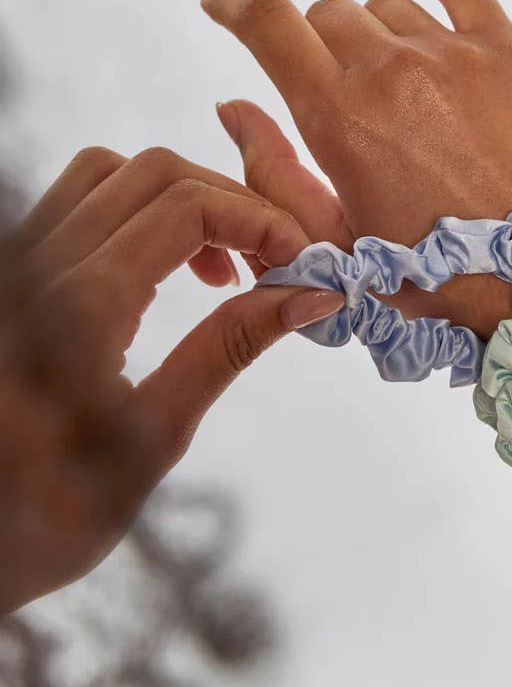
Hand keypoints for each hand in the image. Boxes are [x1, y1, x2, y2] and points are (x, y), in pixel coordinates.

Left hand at [0, 146, 342, 612]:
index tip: (304, 263)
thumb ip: (225, 350)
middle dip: (233, 203)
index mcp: (80, 309)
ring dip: (185, 198)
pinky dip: (143, 212)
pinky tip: (171, 269)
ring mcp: (17, 266)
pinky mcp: (14, 277)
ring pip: (111, 174)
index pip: (186, 207)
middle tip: (278, 260)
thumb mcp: (152, 440)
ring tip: (226, 263)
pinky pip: (80, 204)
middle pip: (153, 173)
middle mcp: (38, 267)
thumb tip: (308, 297)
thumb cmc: (50, 513)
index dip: (260, 221)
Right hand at [200, 0, 511, 337]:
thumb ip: (278, 176)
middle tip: (336, 89)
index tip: (222, 2)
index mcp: (341, 120)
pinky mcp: (508, 51)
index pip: (270, 27)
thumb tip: (236, 112)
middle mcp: (391, 71)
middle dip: (316, 46)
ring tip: (387, 76)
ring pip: (384, 6)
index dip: (235, 7)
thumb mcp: (344, 248)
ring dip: (370, 33)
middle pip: (328, 15)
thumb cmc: (450, 278)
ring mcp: (453, 53)